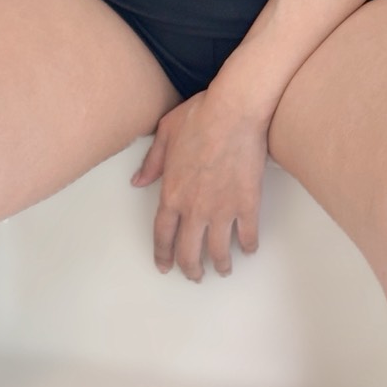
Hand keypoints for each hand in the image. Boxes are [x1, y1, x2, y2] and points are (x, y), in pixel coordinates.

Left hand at [130, 89, 268, 282]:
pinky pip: (248, 235)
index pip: (163, 235)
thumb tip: (137, 181)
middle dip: (191, 269)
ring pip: (219, 250)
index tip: (165, 266)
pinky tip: (248, 248)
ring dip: (220, 265)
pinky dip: (248, 246)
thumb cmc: (199, 116)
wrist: (234, 111)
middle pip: (189, 252)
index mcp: (172, 193)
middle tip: (195, 275)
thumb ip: (152, 162)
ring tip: (223, 269)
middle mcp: (194, 209)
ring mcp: (222, 209)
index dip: (163, 255)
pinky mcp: (247, 204)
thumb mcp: (165, 133)